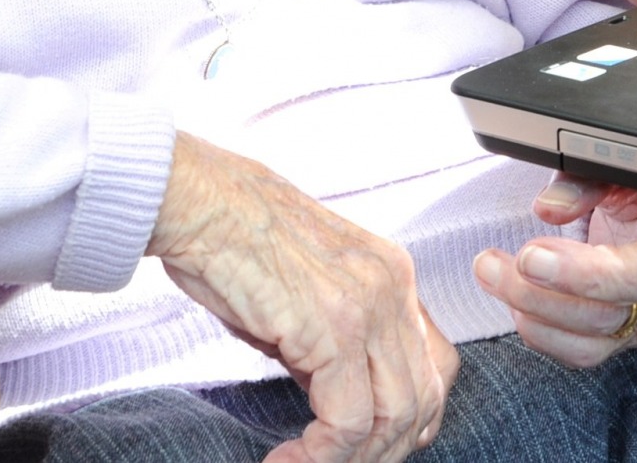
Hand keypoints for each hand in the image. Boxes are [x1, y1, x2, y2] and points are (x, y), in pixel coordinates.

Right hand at [149, 133, 457, 462]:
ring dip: (352, 459)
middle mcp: (393, 287)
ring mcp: (369, 307)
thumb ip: (334, 340)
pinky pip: (348, 421)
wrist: (201, 200)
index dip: (409, 420)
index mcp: (392, 273)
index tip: (369, 447)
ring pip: (394, 417)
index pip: (435, 365)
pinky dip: (321, 456)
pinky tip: (286, 459)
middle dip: (383, 449)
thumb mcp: (307, 288)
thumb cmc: (235, 240)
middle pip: (424, 397)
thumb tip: (335, 398)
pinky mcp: (334, 329)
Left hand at [472, 175, 636, 367]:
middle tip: (525, 256)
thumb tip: (549, 209)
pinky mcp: (620, 336)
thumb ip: (587, 178)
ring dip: (539, 306)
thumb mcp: (620, 166)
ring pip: (601, 332)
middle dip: (574, 278)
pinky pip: (582, 351)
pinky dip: (539, 329)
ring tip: (491, 269)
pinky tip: (510, 296)